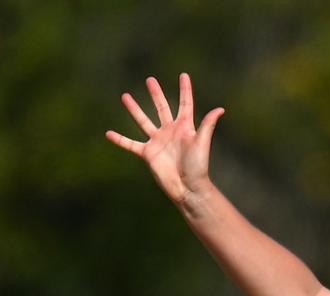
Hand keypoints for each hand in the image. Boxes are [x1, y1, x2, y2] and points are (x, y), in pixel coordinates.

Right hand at [106, 73, 224, 202]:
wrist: (188, 187)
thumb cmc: (198, 166)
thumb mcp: (202, 143)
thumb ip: (207, 125)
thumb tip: (220, 109)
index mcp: (185, 127)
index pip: (185, 103)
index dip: (185, 90)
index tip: (184, 75)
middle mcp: (170, 131)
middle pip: (162, 107)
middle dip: (156, 93)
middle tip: (150, 79)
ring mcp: (158, 141)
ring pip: (143, 120)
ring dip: (134, 109)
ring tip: (125, 96)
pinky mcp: (148, 153)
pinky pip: (131, 144)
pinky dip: (120, 140)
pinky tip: (108, 134)